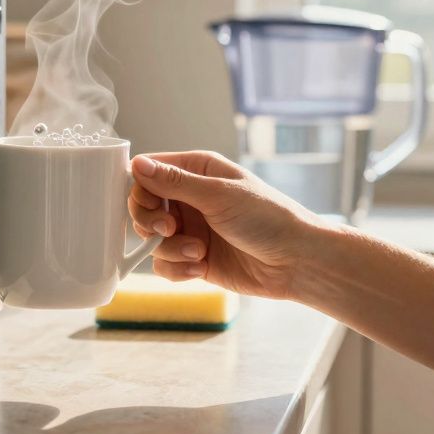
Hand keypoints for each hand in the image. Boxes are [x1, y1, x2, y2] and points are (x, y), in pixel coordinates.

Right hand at [128, 151, 321, 299]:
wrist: (297, 261)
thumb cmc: (268, 218)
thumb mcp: (218, 195)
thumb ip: (174, 182)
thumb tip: (136, 164)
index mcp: (197, 171)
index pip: (148, 172)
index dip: (141, 189)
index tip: (152, 206)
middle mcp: (190, 198)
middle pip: (143, 206)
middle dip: (149, 221)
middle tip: (168, 229)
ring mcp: (191, 229)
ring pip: (151, 239)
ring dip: (169, 249)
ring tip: (196, 253)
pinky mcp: (194, 259)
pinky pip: (164, 264)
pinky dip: (176, 269)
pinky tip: (200, 269)